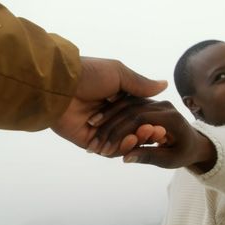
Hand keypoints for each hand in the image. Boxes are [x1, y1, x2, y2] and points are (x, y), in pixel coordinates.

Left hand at [50, 57, 166, 148]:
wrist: (60, 85)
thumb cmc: (88, 74)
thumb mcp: (118, 74)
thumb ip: (140, 84)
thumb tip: (164, 84)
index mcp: (115, 97)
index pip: (138, 113)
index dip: (150, 118)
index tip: (163, 122)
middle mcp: (107, 114)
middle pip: (131, 129)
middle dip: (146, 131)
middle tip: (160, 131)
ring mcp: (98, 129)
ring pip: (122, 141)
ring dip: (136, 139)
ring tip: (147, 134)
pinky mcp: (88, 141)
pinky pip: (108, 149)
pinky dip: (121, 147)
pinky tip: (131, 140)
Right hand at [89, 97, 215, 170]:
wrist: (196, 143)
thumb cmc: (184, 154)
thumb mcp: (169, 160)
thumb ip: (148, 156)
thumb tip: (126, 158)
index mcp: (171, 117)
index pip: (139, 119)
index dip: (119, 133)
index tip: (104, 148)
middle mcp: (163, 105)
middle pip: (130, 110)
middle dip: (109, 126)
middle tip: (92, 141)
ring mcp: (155, 101)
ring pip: (126, 104)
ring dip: (107, 116)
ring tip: (90, 128)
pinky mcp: (148, 102)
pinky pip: (127, 103)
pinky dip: (112, 111)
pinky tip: (97, 120)